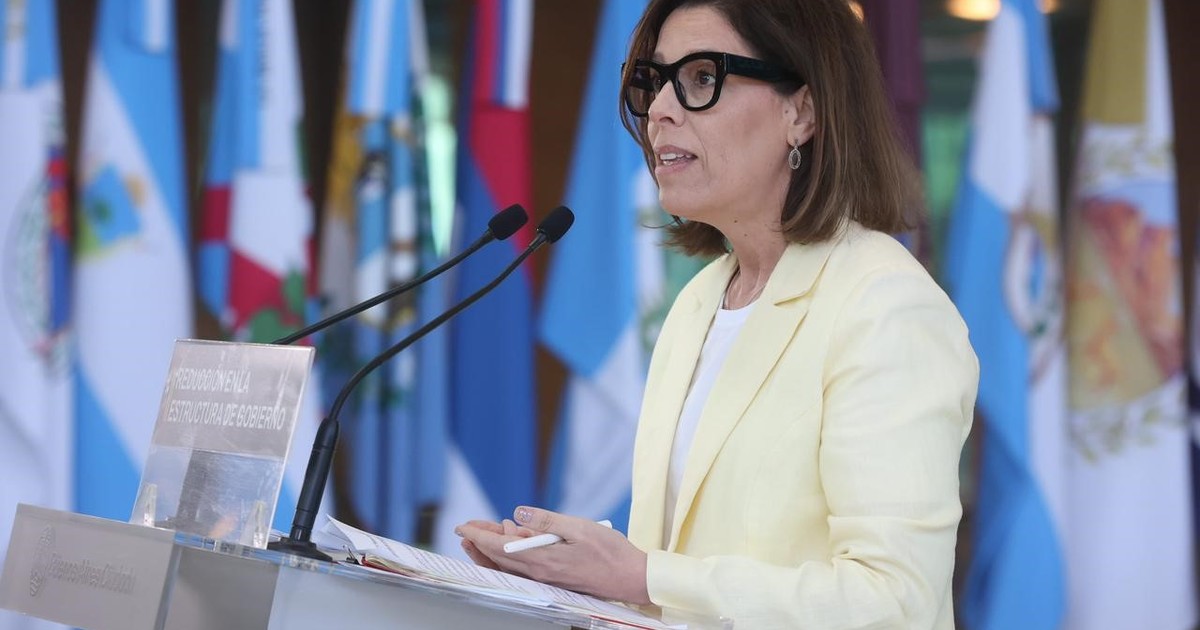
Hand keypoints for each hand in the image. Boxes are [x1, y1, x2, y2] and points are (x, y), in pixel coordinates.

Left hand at [456, 506, 649, 604]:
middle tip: (467, 528)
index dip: (478, 535)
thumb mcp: (577, 526)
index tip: (463, 526)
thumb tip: (517, 513)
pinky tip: (515, 542)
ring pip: (508, 565)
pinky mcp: (555, 579)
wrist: (631, 577)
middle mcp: (539, 572)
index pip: (499, 547)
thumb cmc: (609, 551)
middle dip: (479, 543)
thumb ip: (545, 520)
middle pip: (498, 559)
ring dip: (492, 550)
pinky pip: (523, 568)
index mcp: (542, 559)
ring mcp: (546, 578)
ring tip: (485, 532)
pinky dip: (511, 556)